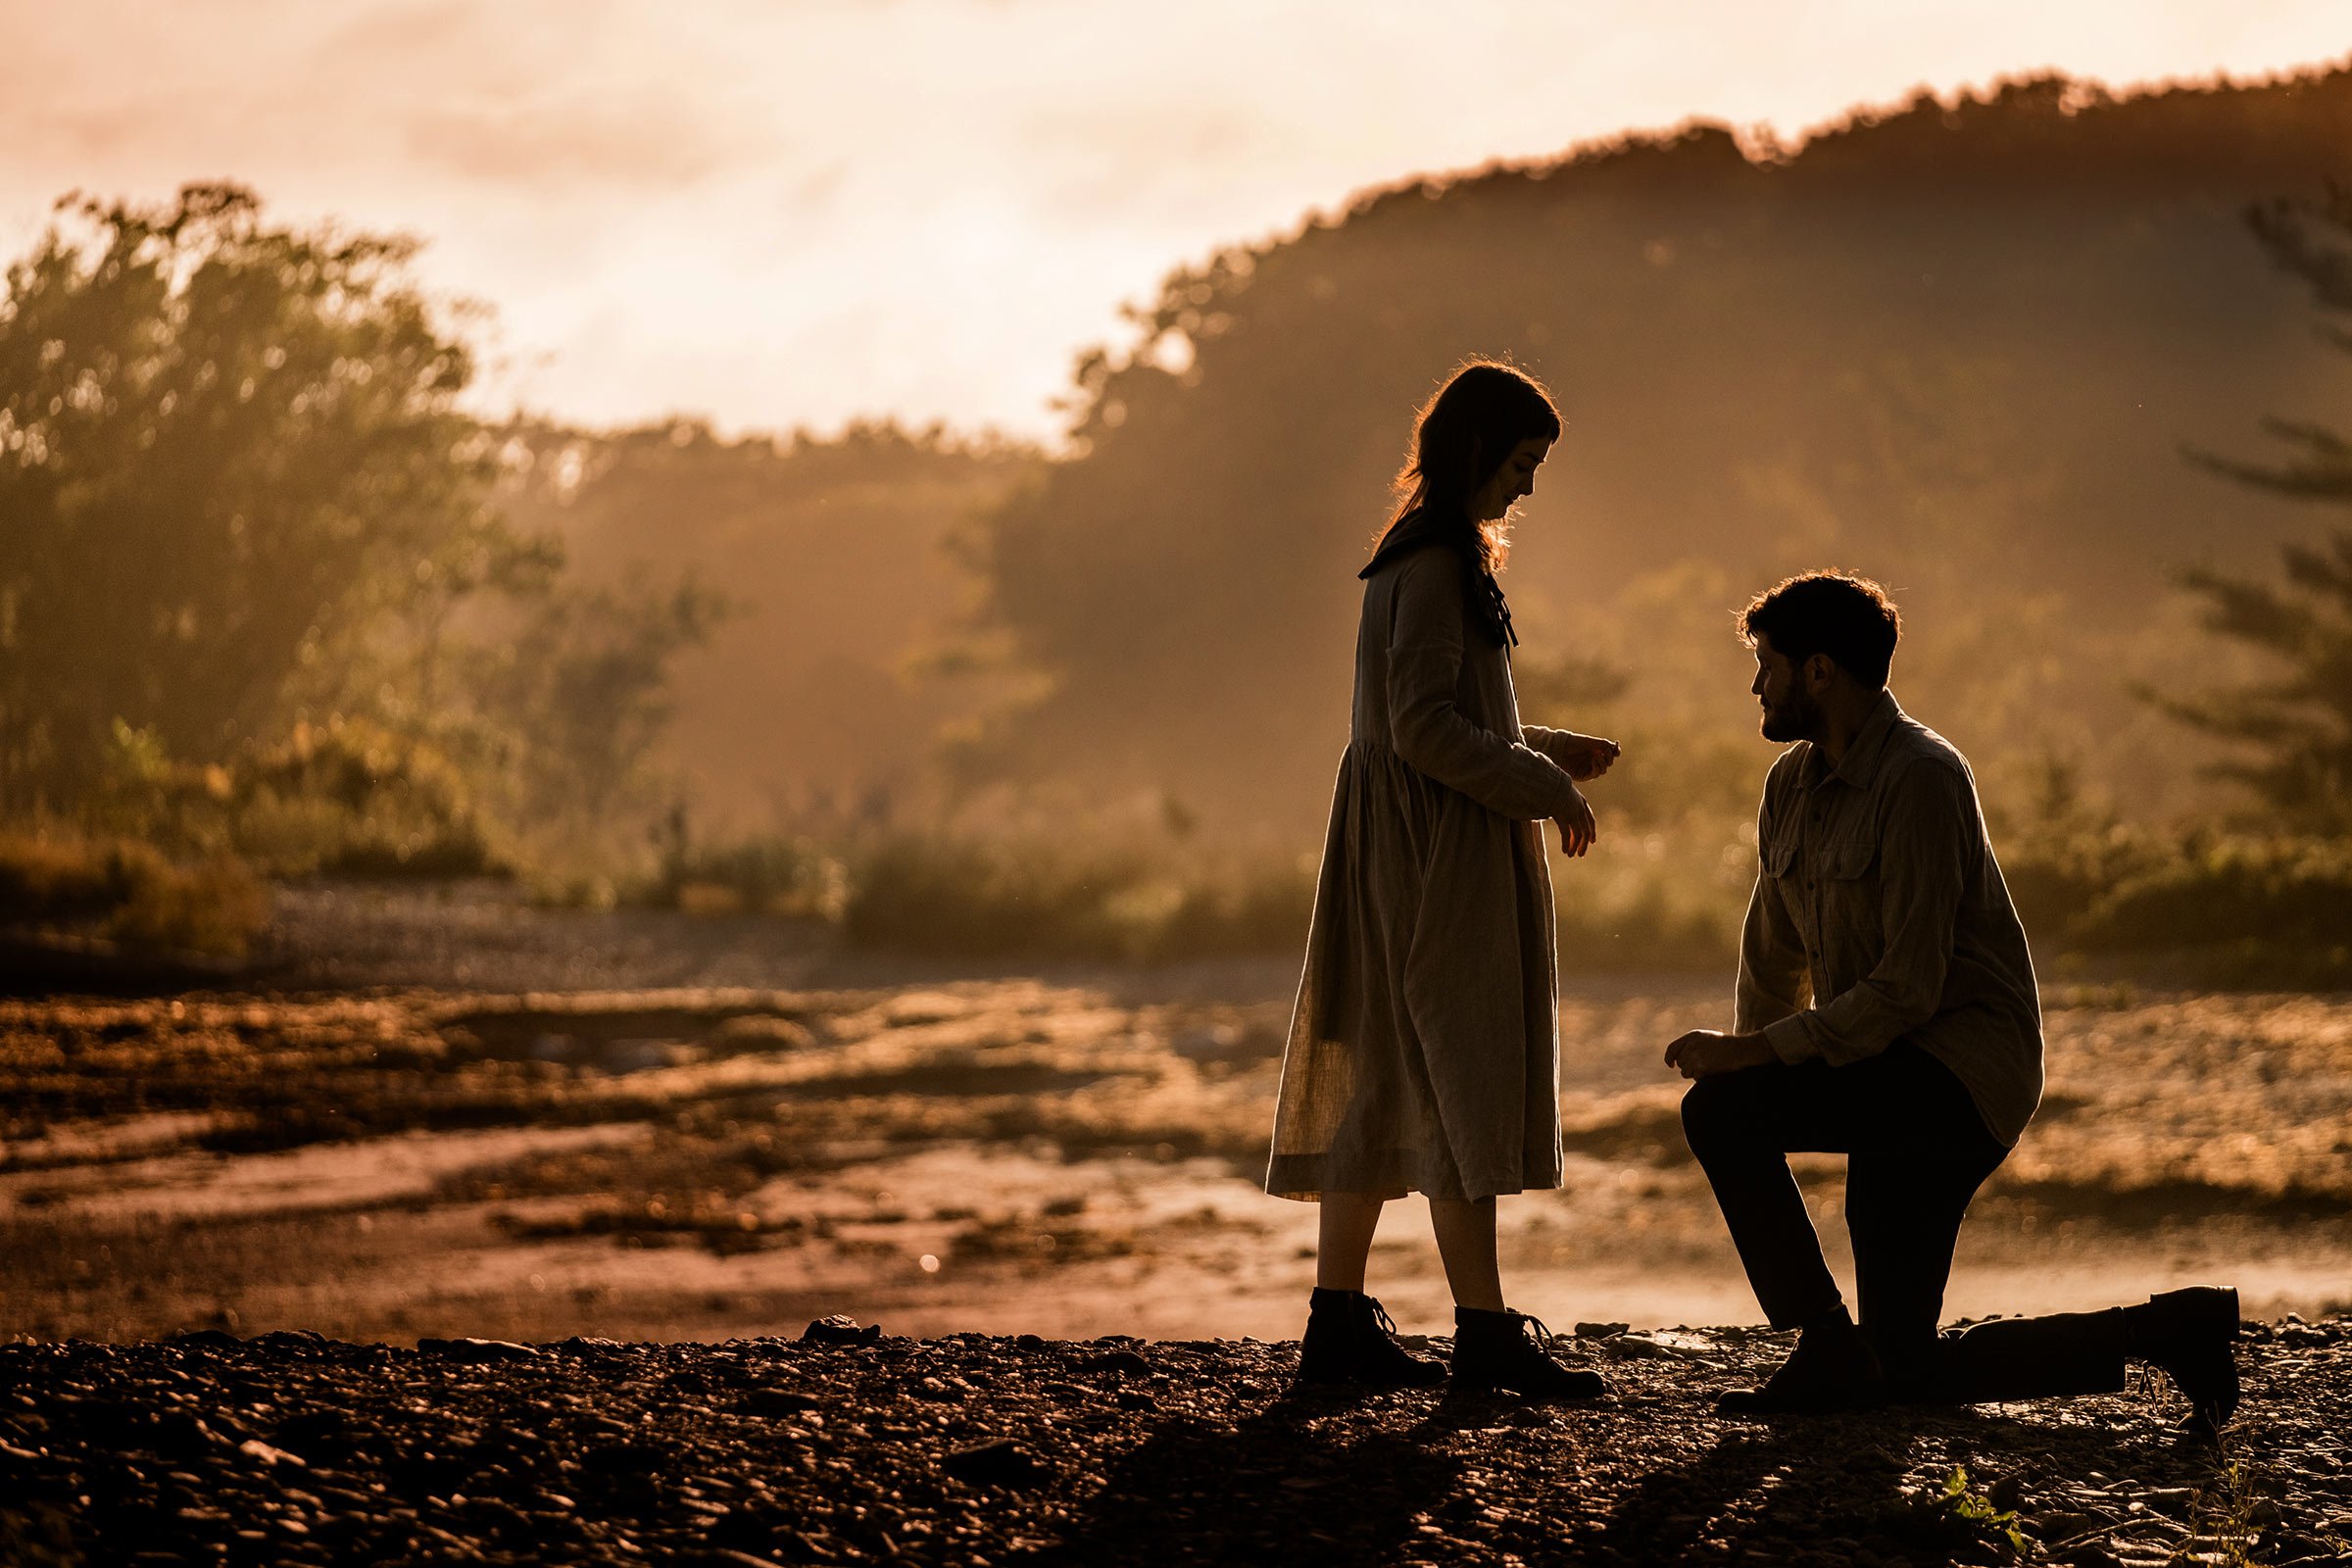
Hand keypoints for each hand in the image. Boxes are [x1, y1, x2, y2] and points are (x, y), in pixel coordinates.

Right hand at [1553, 783, 1596, 857]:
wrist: (1548, 779)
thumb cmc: (1551, 784)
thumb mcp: (1563, 790)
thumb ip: (1565, 799)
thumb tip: (1559, 806)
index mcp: (1581, 802)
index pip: (1590, 820)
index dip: (1592, 831)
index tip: (1592, 841)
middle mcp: (1579, 808)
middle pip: (1586, 830)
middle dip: (1584, 844)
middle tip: (1580, 854)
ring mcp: (1572, 813)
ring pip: (1578, 835)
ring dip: (1575, 846)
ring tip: (1571, 855)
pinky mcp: (1564, 817)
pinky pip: (1567, 835)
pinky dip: (1567, 844)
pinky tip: (1565, 851)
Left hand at [1556, 732, 1620, 780]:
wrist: (1561, 747)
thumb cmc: (1575, 742)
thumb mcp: (1593, 742)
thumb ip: (1606, 745)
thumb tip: (1617, 750)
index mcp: (1595, 751)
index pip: (1610, 755)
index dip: (1615, 753)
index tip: (1616, 749)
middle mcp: (1593, 760)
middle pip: (1608, 763)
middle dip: (1609, 758)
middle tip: (1606, 752)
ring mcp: (1588, 768)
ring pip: (1603, 770)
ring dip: (1604, 763)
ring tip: (1598, 755)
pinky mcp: (1583, 775)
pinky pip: (1595, 774)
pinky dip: (1597, 767)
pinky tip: (1594, 760)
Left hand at [1662, 1029, 1776, 1079]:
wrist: (1742, 1049)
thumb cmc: (1726, 1045)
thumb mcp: (1706, 1038)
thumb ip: (1691, 1045)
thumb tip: (1677, 1060)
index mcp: (1691, 1036)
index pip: (1672, 1049)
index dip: (1669, 1058)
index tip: (1671, 1065)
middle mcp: (1691, 1045)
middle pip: (1680, 1063)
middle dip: (1689, 1067)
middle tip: (1704, 1064)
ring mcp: (1696, 1057)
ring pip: (1685, 1072)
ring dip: (1695, 1073)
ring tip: (1709, 1067)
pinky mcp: (1701, 1067)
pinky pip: (1695, 1078)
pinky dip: (1703, 1078)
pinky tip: (1713, 1071)